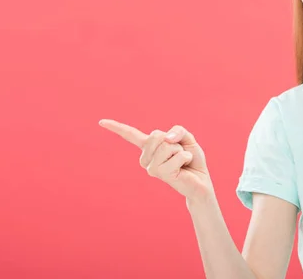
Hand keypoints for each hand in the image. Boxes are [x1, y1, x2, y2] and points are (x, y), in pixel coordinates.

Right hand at [98, 119, 213, 200]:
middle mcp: (146, 158)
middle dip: (172, 139)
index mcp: (149, 147)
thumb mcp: (186, 137)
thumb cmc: (191, 158)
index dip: (116, 127)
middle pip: (155, 135)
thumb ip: (178, 130)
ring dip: (180, 150)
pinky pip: (178, 156)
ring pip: (167, 146)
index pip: (130, 135)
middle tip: (178, 152)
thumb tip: (167, 138)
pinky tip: (185, 166)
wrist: (200, 180)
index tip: (101, 122)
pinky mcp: (162, 175)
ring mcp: (152, 168)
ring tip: (181, 160)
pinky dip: (186, 157)